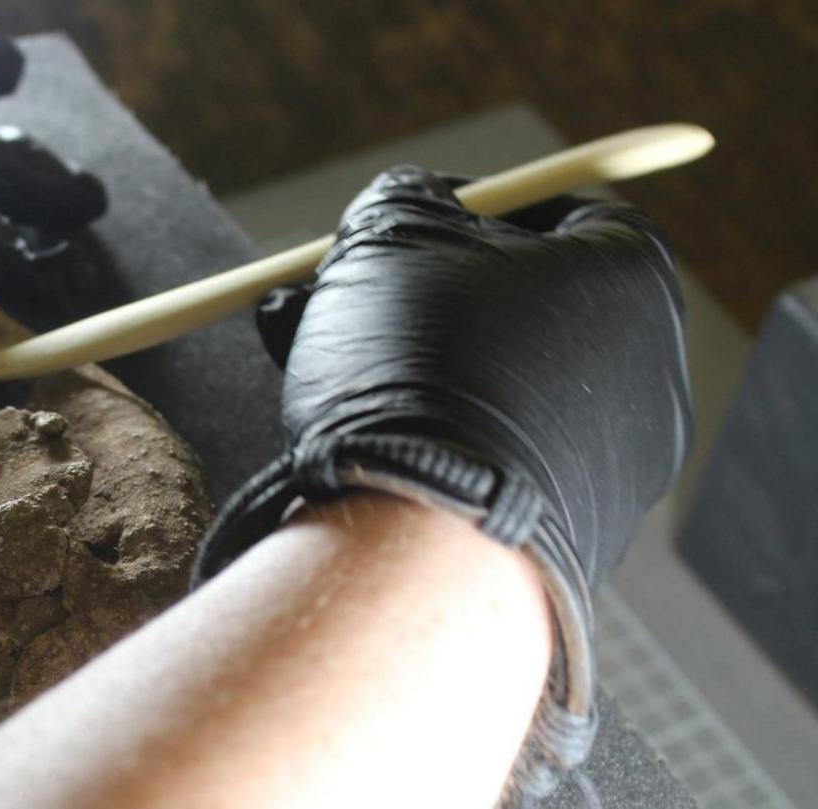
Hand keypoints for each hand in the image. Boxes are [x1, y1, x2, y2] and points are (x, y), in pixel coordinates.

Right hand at [194, 166, 690, 800]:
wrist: (429, 539)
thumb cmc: (415, 367)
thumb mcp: (386, 238)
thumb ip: (400, 197)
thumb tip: (407, 200)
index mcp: (627, 273)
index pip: (549, 206)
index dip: (459, 205)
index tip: (390, 222)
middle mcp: (645, 364)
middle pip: (513, 298)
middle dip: (410, 289)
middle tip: (330, 289)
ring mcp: (613, 454)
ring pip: (487, 378)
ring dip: (399, 355)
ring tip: (304, 350)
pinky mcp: (572, 524)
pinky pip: (490, 449)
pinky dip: (429, 430)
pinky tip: (353, 430)